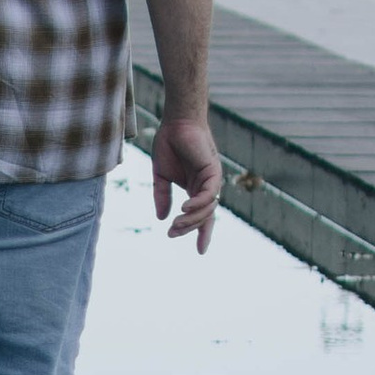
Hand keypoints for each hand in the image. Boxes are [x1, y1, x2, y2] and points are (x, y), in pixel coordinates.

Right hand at [153, 113, 220, 252]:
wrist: (175, 123)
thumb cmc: (169, 145)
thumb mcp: (161, 176)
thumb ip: (162, 196)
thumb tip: (161, 218)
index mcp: (196, 189)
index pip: (203, 216)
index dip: (202, 233)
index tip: (201, 252)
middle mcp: (207, 186)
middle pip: (205, 216)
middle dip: (189, 228)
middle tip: (172, 234)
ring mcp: (211, 179)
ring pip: (208, 208)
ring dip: (191, 219)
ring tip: (175, 224)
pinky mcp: (213, 170)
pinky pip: (208, 194)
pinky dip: (197, 203)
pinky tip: (183, 208)